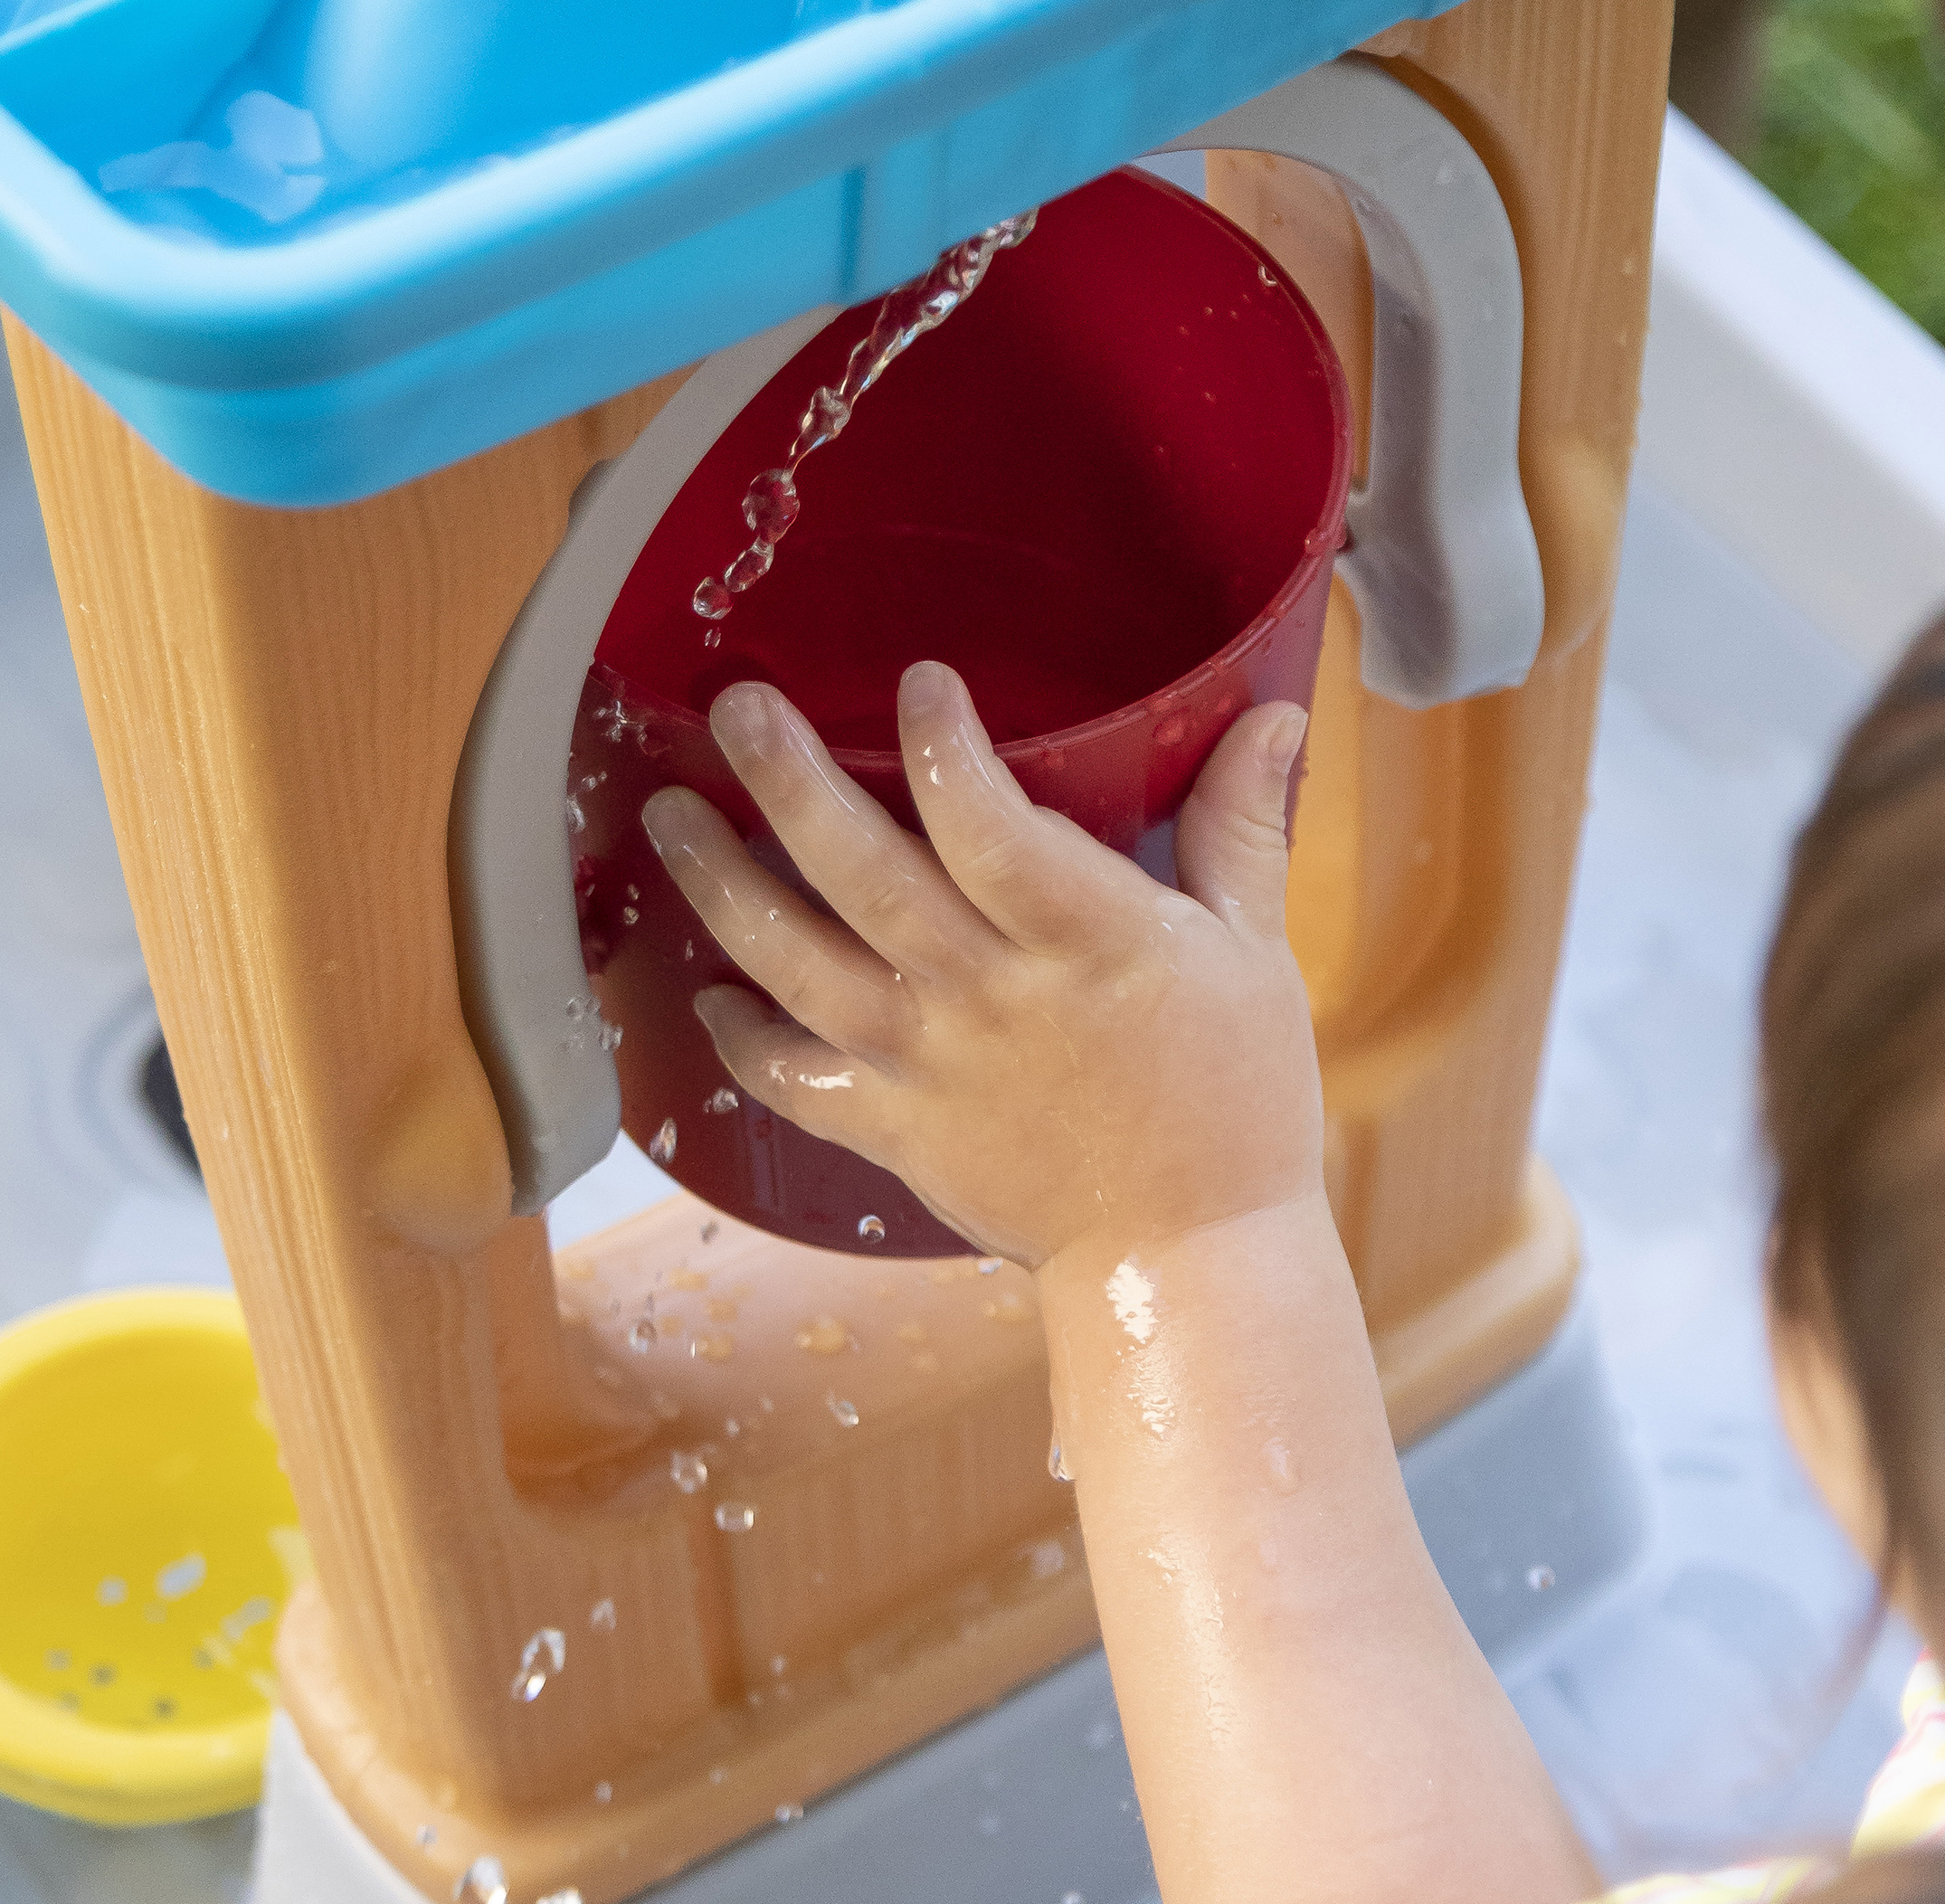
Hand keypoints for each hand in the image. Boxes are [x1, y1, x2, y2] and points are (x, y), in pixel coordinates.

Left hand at [643, 663, 1321, 1273]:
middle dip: (790, 786)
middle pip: (869, 880)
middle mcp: (992, 997)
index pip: (995, 831)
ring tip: (670, 815)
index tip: (919, 681)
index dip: (947, 752)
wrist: (1188, 1261)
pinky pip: (795, 1081)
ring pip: (803, 969)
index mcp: (1089, 941)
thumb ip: (1241, 824)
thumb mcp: (1255, 949)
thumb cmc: (1234, 1096)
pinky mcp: (896, 1132)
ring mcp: (931, 1068)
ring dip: (726, 890)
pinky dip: (738, 1038)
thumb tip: (1275, 710)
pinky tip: (701, 983)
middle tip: (736, 707)